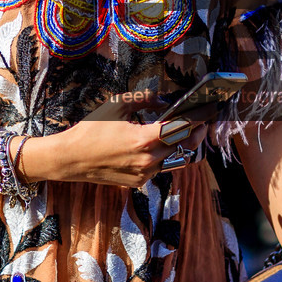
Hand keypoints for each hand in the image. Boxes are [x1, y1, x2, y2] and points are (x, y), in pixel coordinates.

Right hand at [21, 119, 208, 189]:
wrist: (70, 159)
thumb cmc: (91, 129)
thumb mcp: (117, 105)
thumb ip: (145, 99)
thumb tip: (165, 101)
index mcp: (144, 139)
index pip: (183, 127)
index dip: (200, 116)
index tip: (211, 106)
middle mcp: (148, 160)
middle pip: (183, 144)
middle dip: (196, 130)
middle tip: (201, 118)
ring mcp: (144, 174)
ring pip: (173, 158)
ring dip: (180, 144)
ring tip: (182, 130)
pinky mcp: (138, 182)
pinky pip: (159, 168)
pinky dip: (162, 155)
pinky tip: (157, 145)